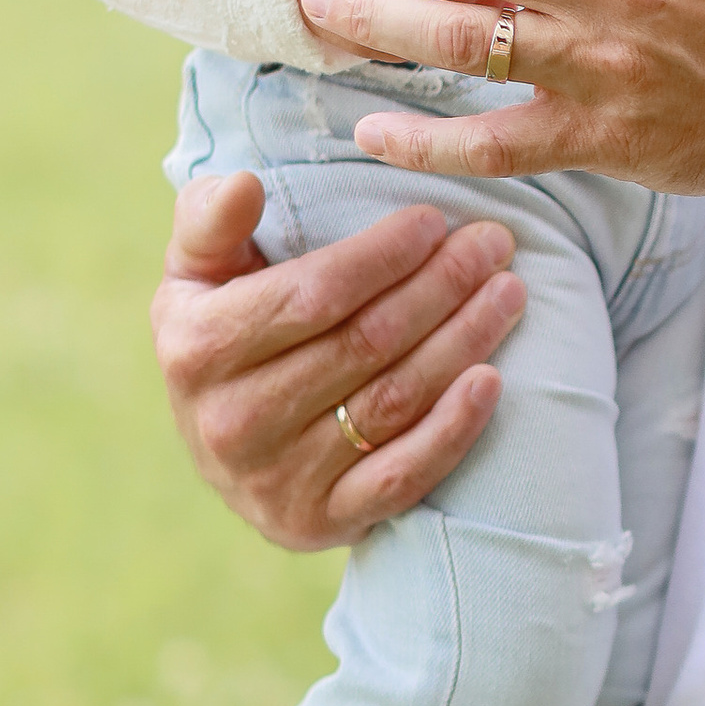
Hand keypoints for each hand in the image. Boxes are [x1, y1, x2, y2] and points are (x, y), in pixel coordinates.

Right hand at [153, 168, 522, 549]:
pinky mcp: (322, 522)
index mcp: (199, 349)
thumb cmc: (221, 332)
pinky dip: (453, 428)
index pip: (314, 295)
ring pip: (393, 401)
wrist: (218, 448)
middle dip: (441, 286)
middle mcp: (234, 421)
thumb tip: (245, 183)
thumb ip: (211, 220)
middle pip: (365, 344)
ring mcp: (279, 480)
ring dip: (463, 342)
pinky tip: (492, 379)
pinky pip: (402, 475)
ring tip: (508, 294)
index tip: (435, 219)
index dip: (383, 255)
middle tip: (494, 245)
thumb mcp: (196, 273)